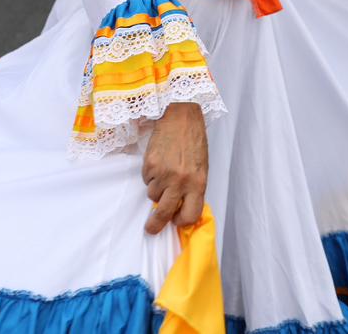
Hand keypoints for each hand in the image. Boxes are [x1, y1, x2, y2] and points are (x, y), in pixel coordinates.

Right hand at [141, 102, 207, 234]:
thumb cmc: (192, 142)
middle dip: (156, 225)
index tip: (176, 221)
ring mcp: (164, 174)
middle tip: (151, 229)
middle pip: (166, 212)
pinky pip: (146, 179)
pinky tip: (158, 161)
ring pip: (153, 195)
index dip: (182, 221)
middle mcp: (181, 181)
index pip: (191, 214)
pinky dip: (150, 174)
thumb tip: (181, 208)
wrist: (180, 117)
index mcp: (198, 183)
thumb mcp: (200, 168)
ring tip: (164, 170)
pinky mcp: (150, 165)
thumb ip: (192, 189)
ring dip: (156, 188)